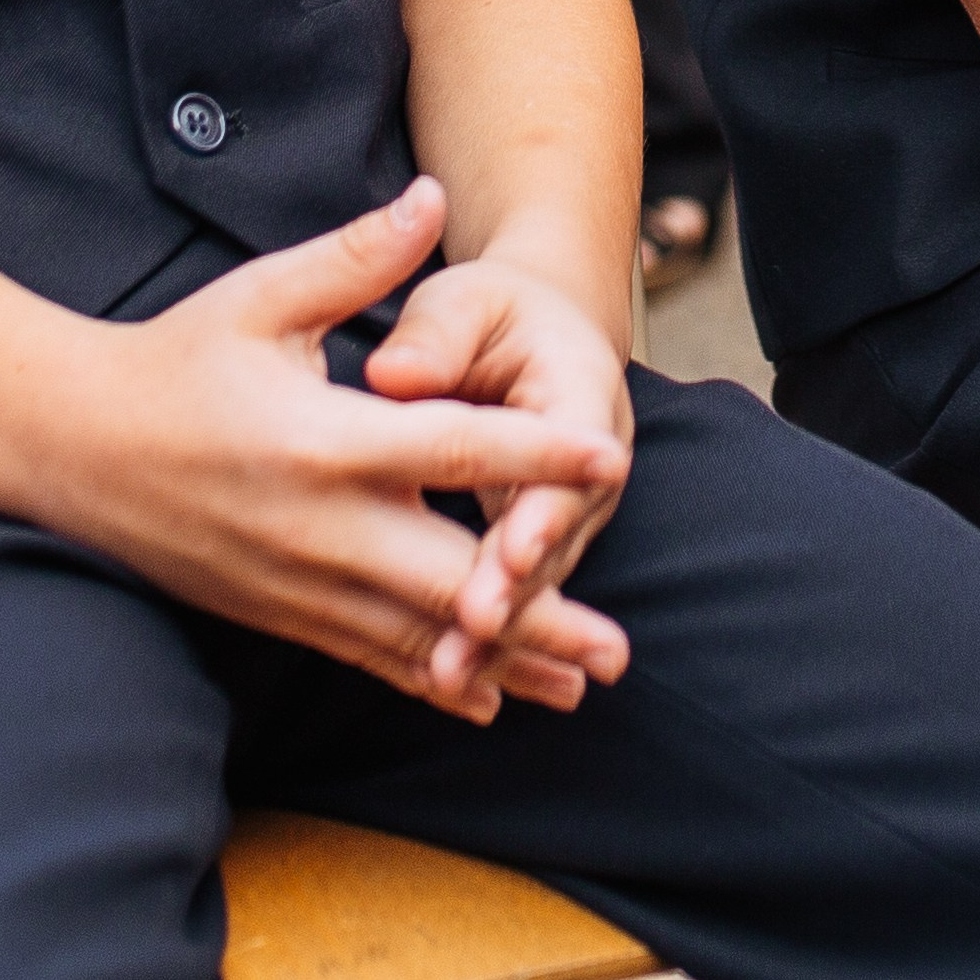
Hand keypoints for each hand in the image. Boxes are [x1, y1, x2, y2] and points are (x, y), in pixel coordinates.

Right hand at [26, 181, 629, 726]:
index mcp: (322, 438)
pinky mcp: (280, 613)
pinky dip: (433, 678)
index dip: (533, 453)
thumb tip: (428, 195)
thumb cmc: (177, 359)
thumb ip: (357, 256)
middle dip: (538, 611)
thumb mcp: (263, 297)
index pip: (450, 448)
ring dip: (503, 660)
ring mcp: (297, 582)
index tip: (606, 457)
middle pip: (448, 578)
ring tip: (580, 680)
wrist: (77, 447)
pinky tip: (487, 698)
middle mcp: (317, 525)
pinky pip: (369, 656)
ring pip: (417, 636)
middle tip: (619, 645)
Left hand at [365, 256, 631, 711]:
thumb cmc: (489, 312)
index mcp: (581, 391)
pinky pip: (512, 591)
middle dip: (517, 589)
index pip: (570, 456)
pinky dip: (484, 632)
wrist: (534, 333)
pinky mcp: (530, 541)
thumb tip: (390, 375)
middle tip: (472, 631)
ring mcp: (565, 511)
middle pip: (556, 534)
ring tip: (450, 672)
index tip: (508, 548)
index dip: (541, 506)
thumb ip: (435, 336)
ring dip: (499, 628)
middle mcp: (588, 466)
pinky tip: (442, 678)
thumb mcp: (466, 302)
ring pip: (535, 577)